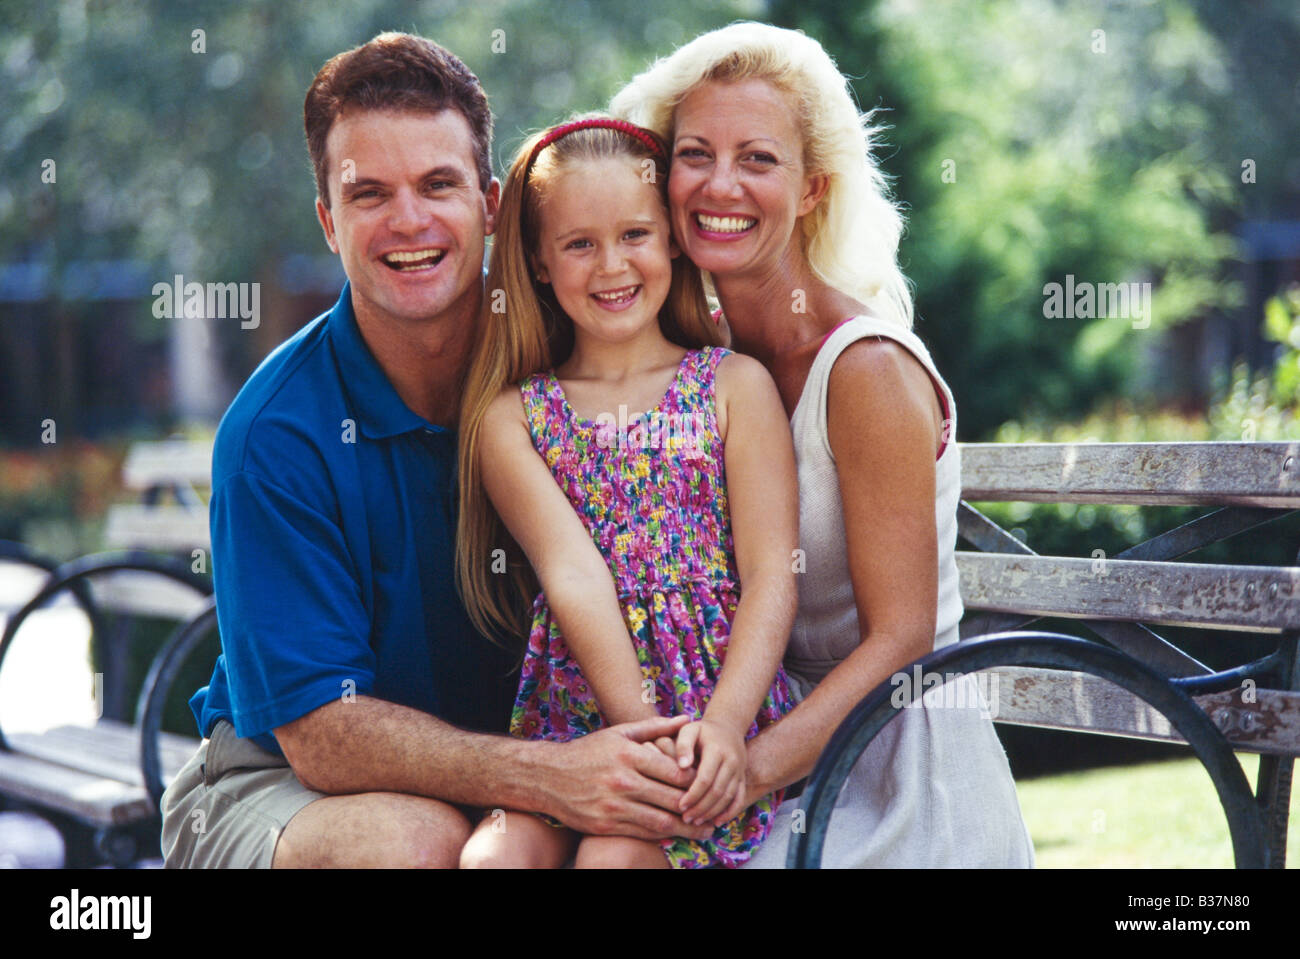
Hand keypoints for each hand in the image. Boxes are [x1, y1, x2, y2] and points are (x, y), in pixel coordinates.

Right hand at [541, 714, 711, 840]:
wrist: (547, 777)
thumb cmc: (587, 752)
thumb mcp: (619, 733)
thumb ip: (655, 727)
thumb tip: (687, 719)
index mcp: (629, 755)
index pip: (674, 771)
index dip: (696, 780)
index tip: (708, 785)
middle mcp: (622, 781)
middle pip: (671, 798)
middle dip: (697, 808)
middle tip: (715, 814)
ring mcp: (613, 806)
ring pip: (660, 821)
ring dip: (686, 829)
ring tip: (704, 832)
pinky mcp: (605, 826)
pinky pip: (641, 833)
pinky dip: (662, 835)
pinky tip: (675, 834)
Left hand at [675, 718, 747, 827]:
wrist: (727, 727)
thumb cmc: (702, 731)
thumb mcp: (689, 730)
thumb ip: (683, 745)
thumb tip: (682, 767)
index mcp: (717, 750)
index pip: (705, 778)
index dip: (693, 795)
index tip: (680, 806)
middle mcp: (732, 761)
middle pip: (717, 791)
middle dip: (701, 808)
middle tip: (686, 819)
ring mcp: (739, 771)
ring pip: (728, 797)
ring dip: (713, 812)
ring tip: (696, 821)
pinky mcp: (743, 778)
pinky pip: (739, 798)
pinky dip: (730, 812)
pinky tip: (717, 822)